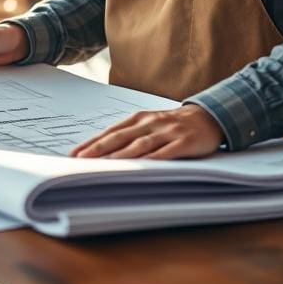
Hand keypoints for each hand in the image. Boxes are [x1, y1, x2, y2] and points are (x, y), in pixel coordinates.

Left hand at [70, 104, 223, 159]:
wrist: (207, 117)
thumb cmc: (171, 124)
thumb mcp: (149, 125)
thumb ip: (129, 135)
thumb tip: (103, 151)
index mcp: (138, 119)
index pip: (110, 132)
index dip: (92, 143)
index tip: (74, 154)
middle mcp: (150, 123)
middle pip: (121, 137)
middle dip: (99, 149)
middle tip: (82, 160)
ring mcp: (167, 131)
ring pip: (141, 144)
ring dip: (122, 155)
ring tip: (106, 164)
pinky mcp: (184, 142)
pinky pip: (168, 152)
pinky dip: (154, 159)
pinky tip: (143, 166)